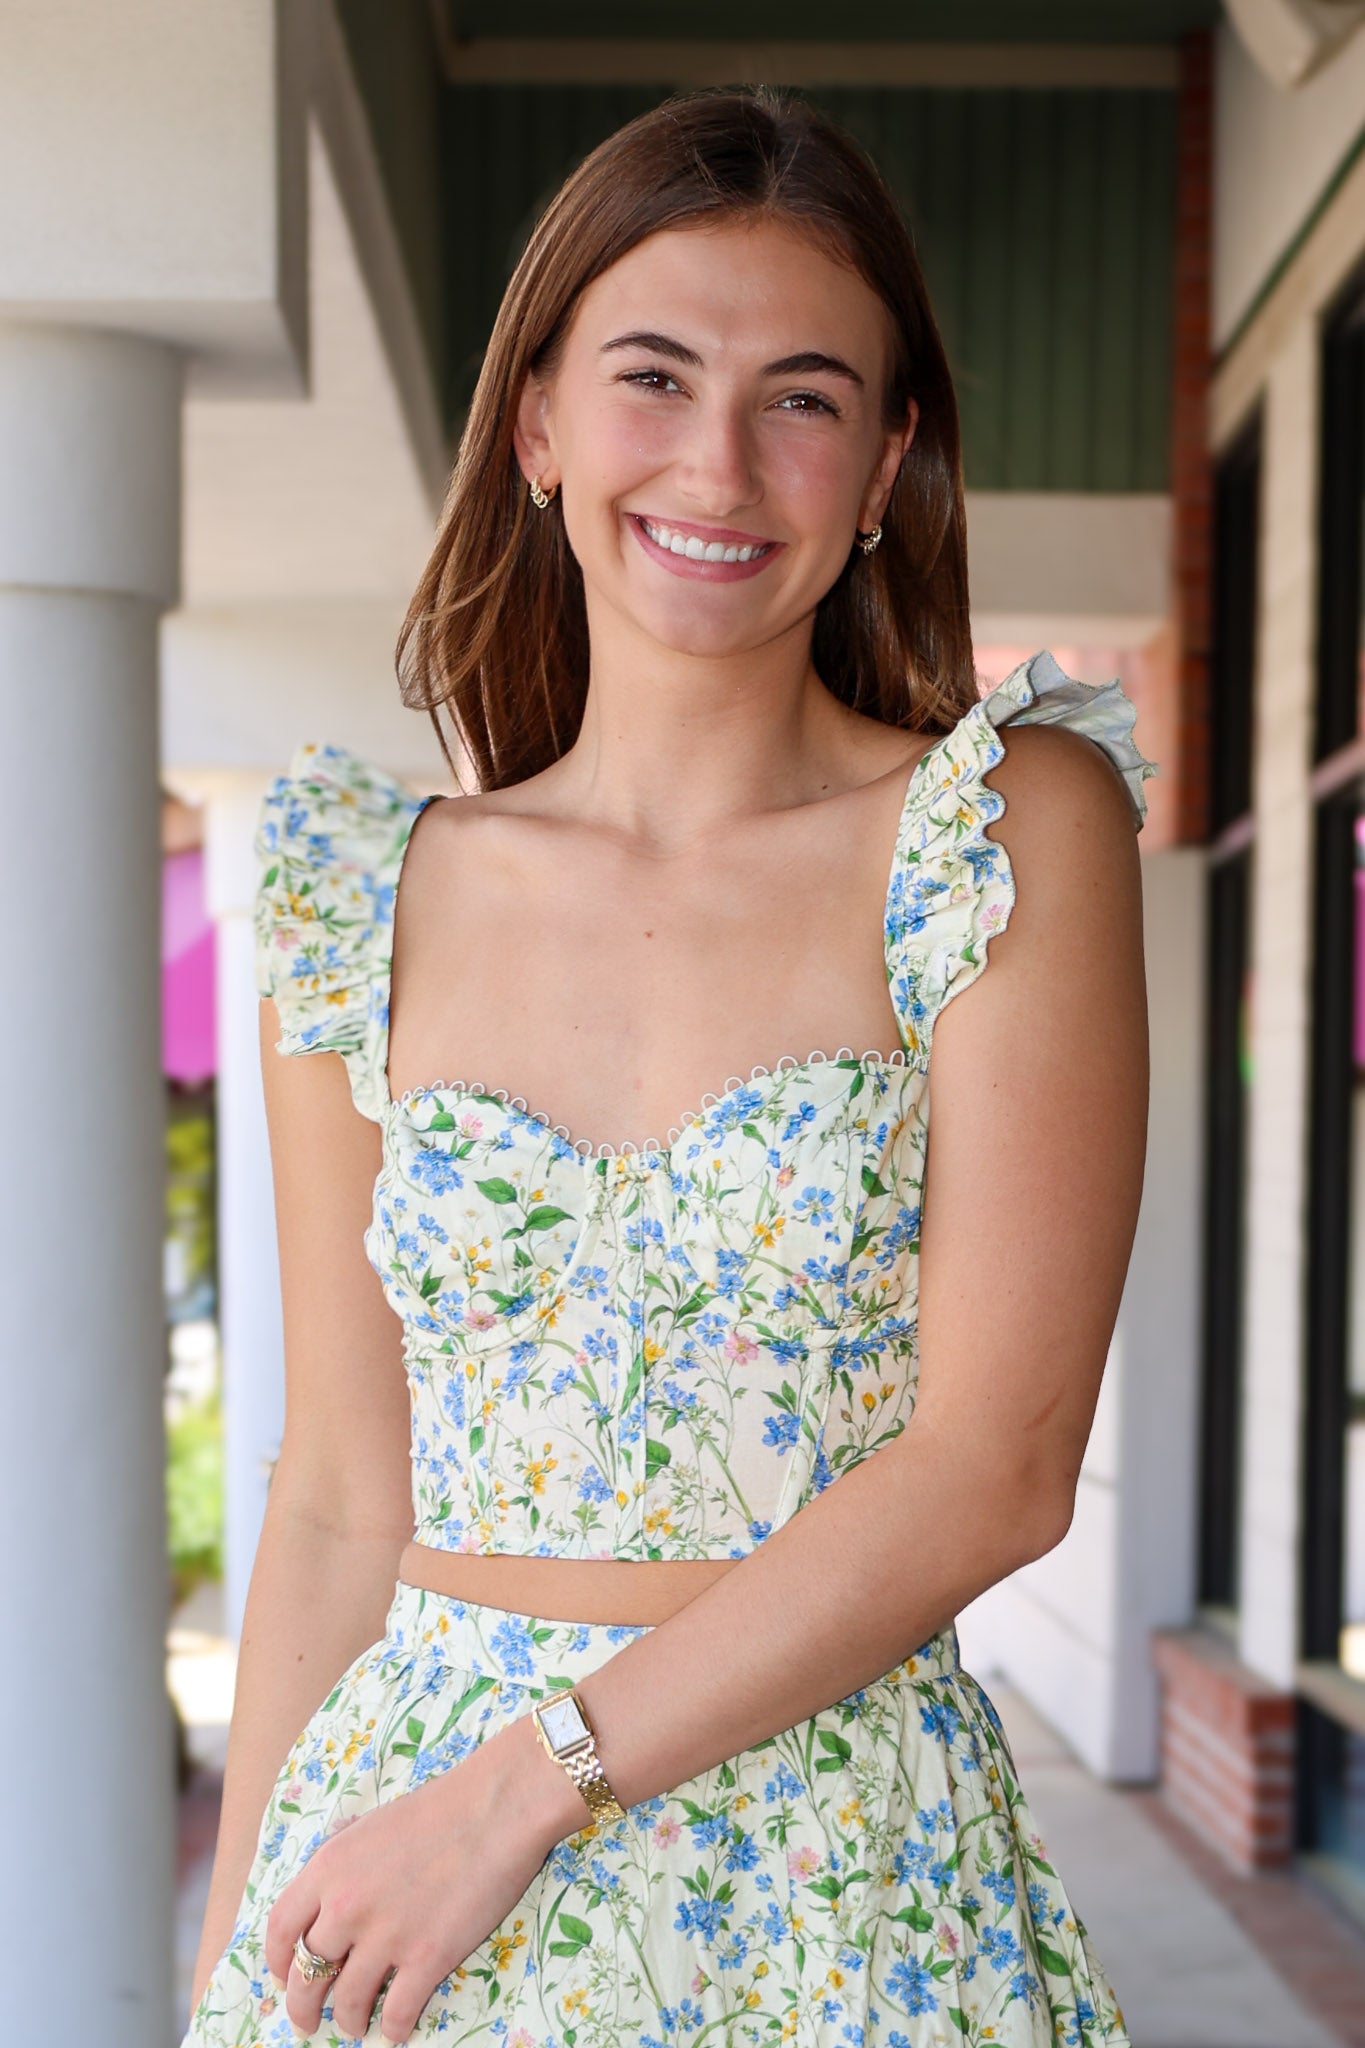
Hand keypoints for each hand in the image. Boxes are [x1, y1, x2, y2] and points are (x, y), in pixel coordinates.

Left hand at [264, 1709, 588, 2041]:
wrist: (496, 1808)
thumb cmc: (440, 1807)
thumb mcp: (372, 1824)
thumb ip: (343, 1858)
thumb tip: (329, 1885)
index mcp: (329, 1868)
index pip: (280, 1929)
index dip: (277, 1961)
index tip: (284, 1975)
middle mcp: (347, 1907)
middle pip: (306, 1976)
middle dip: (302, 2007)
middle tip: (308, 2022)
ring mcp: (386, 1936)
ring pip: (348, 2002)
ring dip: (349, 2021)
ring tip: (356, 2026)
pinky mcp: (426, 1958)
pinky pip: (397, 2013)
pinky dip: (393, 2029)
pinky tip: (396, 2029)